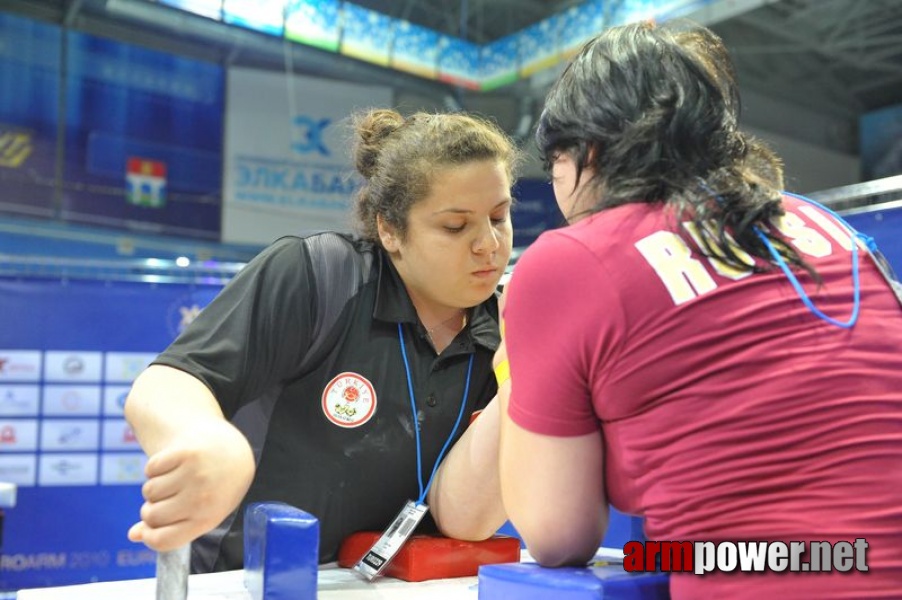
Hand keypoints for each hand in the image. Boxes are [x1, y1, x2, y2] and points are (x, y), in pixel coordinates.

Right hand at [127, 419, 254, 551]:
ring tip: (174, 481)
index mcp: (207, 519)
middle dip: (152, 509)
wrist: (233, 452)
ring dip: (155, 487)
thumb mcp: (202, 513)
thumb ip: (170, 528)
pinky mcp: (184, 453)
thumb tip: (133, 535)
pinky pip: (150, 468)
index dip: (149, 537)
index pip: (164, 540)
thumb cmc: (215, 489)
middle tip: (168, 499)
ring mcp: (193, 474)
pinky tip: (175, 465)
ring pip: (148, 491)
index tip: (147, 529)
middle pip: (152, 516)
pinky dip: (155, 468)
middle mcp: (201, 498)